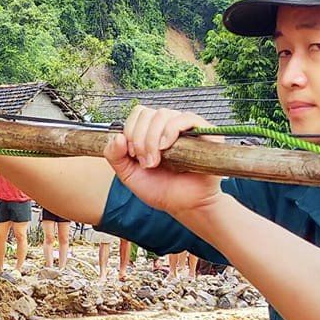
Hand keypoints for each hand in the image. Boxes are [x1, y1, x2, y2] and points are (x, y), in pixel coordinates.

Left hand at [104, 107, 223, 217]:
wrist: (184, 206)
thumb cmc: (161, 190)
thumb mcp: (129, 175)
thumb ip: (114, 156)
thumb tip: (117, 136)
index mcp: (152, 131)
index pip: (138, 113)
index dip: (130, 131)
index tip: (132, 155)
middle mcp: (169, 126)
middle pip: (148, 113)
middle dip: (140, 139)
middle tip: (146, 163)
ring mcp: (187, 128)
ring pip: (163, 114)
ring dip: (153, 139)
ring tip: (156, 161)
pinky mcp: (204, 133)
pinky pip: (186, 118)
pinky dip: (171, 130)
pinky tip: (166, 147)